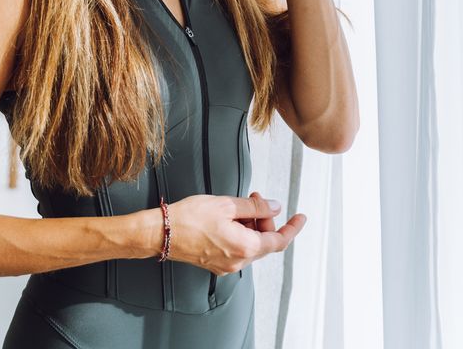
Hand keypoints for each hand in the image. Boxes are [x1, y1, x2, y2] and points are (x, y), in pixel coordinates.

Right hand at [164, 191, 306, 275]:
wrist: (162, 233)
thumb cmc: (190, 217)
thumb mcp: (226, 204)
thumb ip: (255, 207)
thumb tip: (275, 207)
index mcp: (245, 247)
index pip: (279, 240)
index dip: (292, 228)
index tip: (301, 218)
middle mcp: (239, 261)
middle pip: (264, 241)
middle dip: (265, 218)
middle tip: (255, 197)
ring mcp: (227, 265)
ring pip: (251, 244)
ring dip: (251, 225)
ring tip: (239, 205)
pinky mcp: (216, 264)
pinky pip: (238, 248)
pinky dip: (240, 233)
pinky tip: (230, 218)